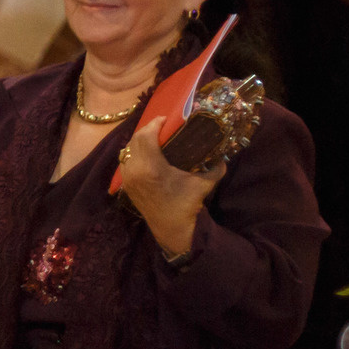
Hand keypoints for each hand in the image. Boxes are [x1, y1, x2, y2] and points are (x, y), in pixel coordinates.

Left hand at [115, 117, 225, 259]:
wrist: (173, 229)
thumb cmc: (187, 204)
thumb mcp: (203, 184)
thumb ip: (215, 167)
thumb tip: (224, 155)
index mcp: (152, 167)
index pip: (146, 136)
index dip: (154, 124)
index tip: (165, 120)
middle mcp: (136, 171)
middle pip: (135, 140)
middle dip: (147, 130)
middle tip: (161, 127)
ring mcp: (128, 178)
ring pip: (127, 150)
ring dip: (138, 141)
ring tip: (152, 138)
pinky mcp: (126, 185)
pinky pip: (124, 162)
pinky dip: (132, 154)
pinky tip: (144, 154)